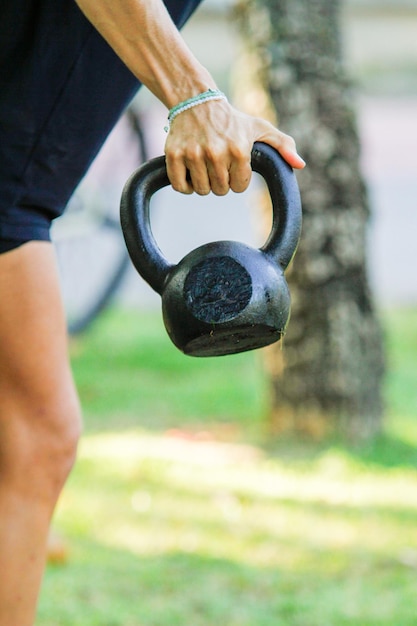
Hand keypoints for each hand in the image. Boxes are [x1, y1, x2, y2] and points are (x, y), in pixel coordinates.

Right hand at [164, 100, 304, 195]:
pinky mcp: (174, 155)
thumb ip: (283, 146)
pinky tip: (189, 172)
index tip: (232, 166)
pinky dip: (184, 185)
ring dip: (203, 184)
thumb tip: (300, 165)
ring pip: (201, 190)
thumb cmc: (232, 120)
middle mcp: (216, 153)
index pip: (239, 187)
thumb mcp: (260, 128)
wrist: (196, 101)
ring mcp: (193, 154)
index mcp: (239, 150)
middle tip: (217, 165)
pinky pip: (180, 186)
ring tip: (204, 166)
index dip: (236, 179)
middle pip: (220, 191)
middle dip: (220, 182)